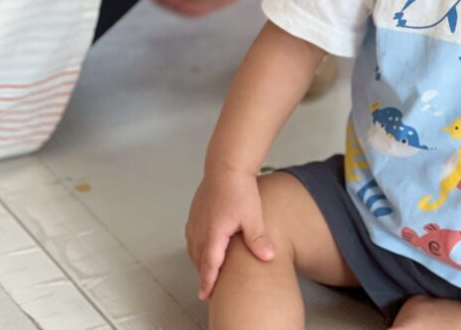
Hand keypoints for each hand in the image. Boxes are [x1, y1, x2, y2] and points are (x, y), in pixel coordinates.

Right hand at [185, 167, 275, 299]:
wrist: (227, 165)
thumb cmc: (240, 188)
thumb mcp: (253, 216)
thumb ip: (258, 239)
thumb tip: (268, 257)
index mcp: (214, 234)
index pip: (210, 266)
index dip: (208, 282)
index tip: (207, 295)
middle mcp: (200, 230)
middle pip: (200, 260)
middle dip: (204, 275)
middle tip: (210, 289)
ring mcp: (195, 221)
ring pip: (194, 250)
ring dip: (200, 262)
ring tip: (208, 272)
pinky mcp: (194, 214)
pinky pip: (192, 238)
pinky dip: (196, 248)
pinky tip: (203, 248)